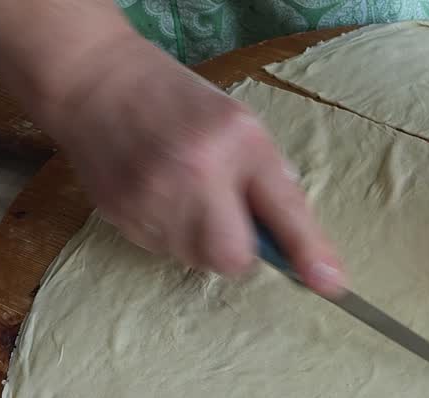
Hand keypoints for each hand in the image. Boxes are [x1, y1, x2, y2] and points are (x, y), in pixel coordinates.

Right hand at [36, 31, 342, 294]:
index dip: (307, 253)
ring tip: (184, 192)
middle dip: (238, 250)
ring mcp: (152, 200)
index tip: (332, 285)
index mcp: (235, 144)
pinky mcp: (122, 217)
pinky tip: (158, 194)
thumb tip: (303, 250)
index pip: (282, 210)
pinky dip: (169, 233)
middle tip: (226, 214)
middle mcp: (194, 175)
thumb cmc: (179, 103)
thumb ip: (272, 184)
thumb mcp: (241, 127)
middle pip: (233, 259)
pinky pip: (163, 251)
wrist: (96, 83)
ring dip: (201, 240)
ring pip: (197, 260)